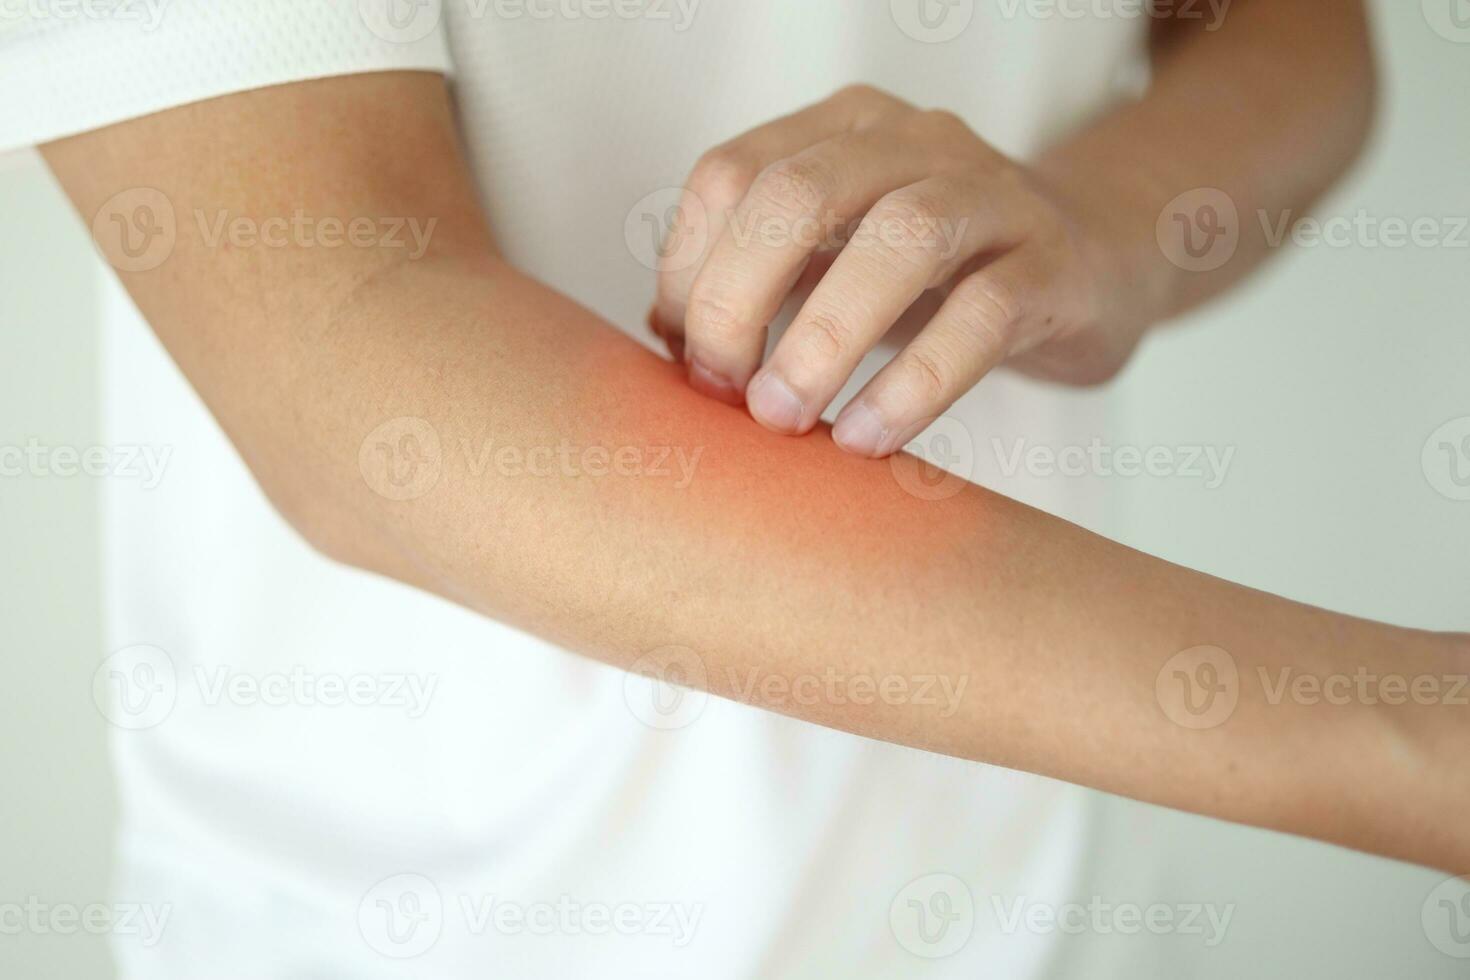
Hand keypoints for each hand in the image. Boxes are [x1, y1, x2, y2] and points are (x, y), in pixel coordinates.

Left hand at [652, 84, 1139, 456]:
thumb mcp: (840, 261)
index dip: (689, 271)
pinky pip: (983, 315)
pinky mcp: (1056, 263)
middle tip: (727, 394)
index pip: (731, 175)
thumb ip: (762, 285)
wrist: (1099, 259)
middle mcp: (914, 142)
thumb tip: (672, 342)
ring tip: (783, 417)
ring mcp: (994, 194)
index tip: (687, 361)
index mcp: (841, 130)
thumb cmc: (941, 275)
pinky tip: (866, 436)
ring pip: (900, 239)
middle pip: (796, 195)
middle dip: (738, 302)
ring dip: (823, 338)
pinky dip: (915, 383)